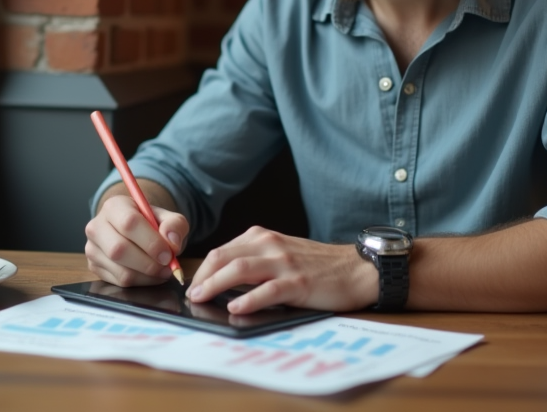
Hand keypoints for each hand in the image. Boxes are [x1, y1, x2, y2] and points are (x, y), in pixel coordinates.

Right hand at [85, 195, 188, 285]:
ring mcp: (92, 248)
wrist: (134, 231)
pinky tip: (151, 275)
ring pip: (120, 270)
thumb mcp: (168, 218)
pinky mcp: (94, 267)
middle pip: (119, 249)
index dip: (151, 242)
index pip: (129, 223)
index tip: (168, 254)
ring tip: (162, 271)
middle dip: (148, 263)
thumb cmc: (150, 223)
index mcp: (114, 206)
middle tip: (167, 266)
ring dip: (147, 276)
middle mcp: (97, 226)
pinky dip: (140, 282)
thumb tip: (172, 242)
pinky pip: (119, 282)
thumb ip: (175, 225)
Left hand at [186, 226, 377, 313]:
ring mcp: (284, 263)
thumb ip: (255, 260)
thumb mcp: (281, 253)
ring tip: (201, 299)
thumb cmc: (317, 265)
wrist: (356, 269)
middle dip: (202, 277)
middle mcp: (270, 245)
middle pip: (224, 257)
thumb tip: (221, 280)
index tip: (193, 285)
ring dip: (215, 285)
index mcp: (263, 237)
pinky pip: (268, 291)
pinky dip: (248, 300)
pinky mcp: (299, 283)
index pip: (223, 251)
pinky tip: (235, 308)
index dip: (203, 269)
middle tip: (191, 295)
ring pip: (240, 270)